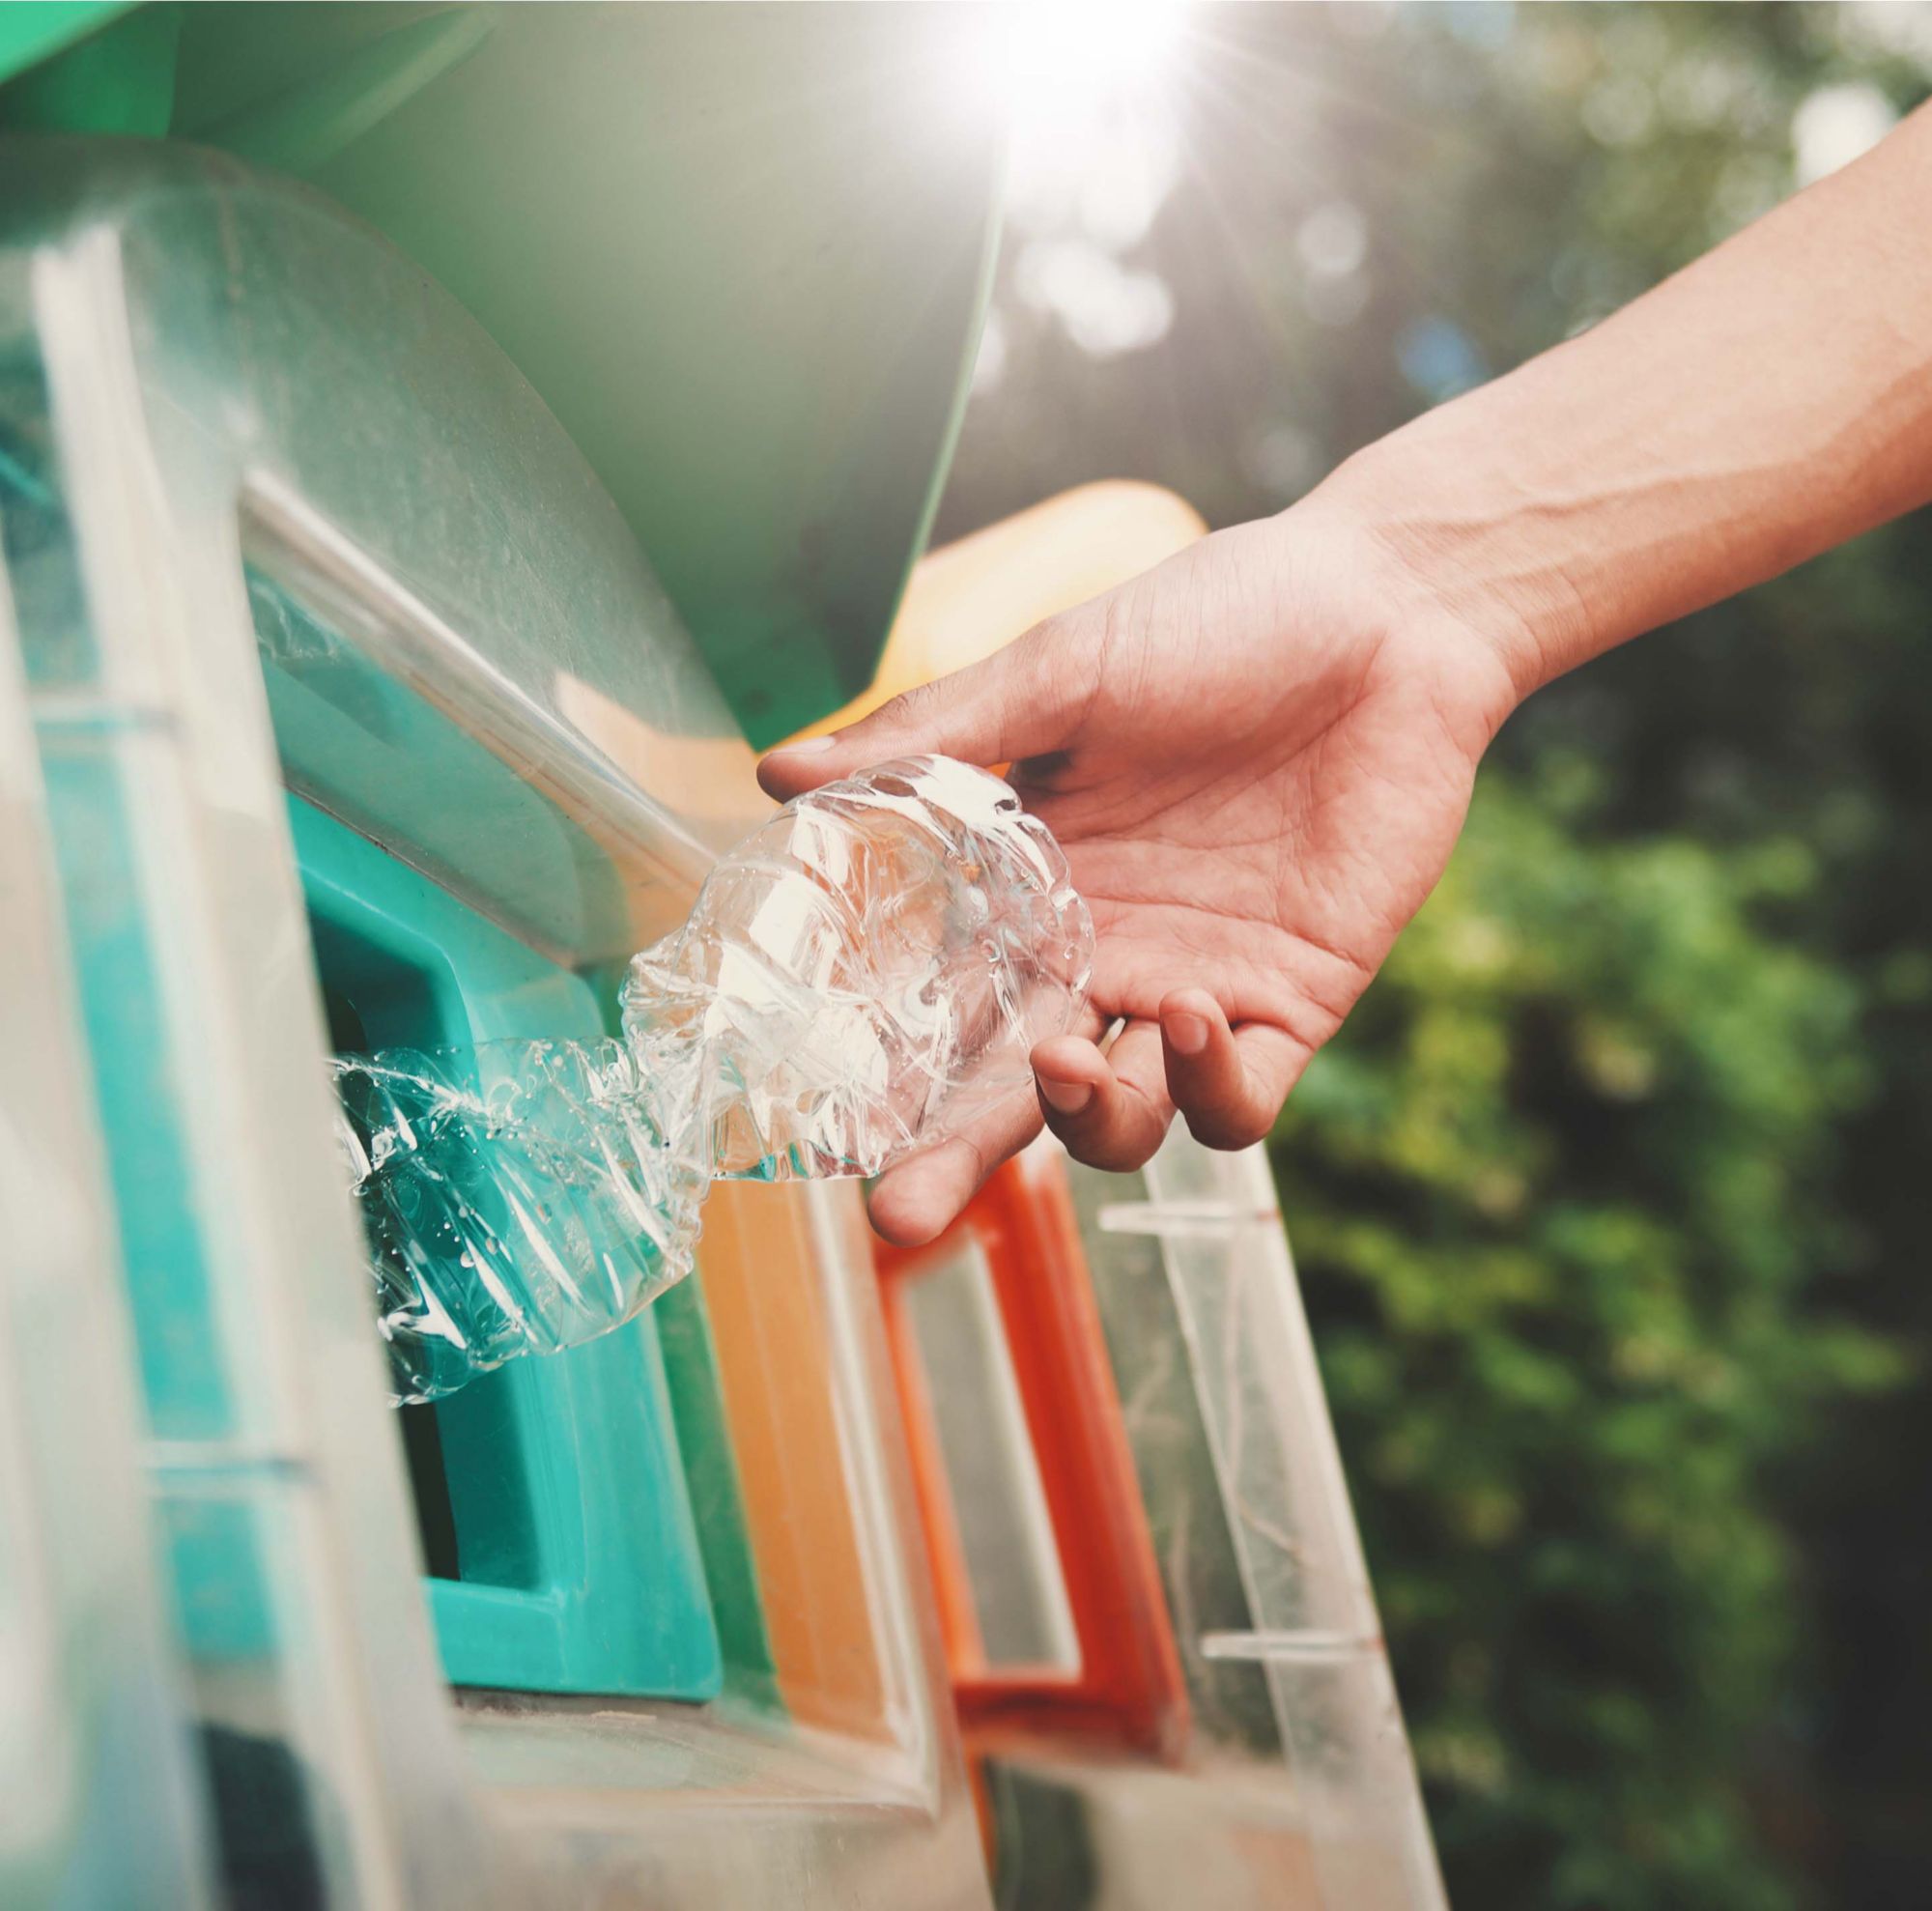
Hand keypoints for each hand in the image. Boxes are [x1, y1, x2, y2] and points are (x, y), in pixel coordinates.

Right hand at [759, 506, 1522, 1243]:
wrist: (1387, 611)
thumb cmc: (1218, 623)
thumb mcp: (1059, 675)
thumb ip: (932, 739)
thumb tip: (776, 776)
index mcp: (1029, 889)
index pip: (936, 999)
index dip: (882, 1064)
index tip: (819, 1114)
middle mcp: (1099, 956)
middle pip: (1008, 1092)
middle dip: (949, 1159)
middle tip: (897, 1215)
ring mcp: (1191, 991)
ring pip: (1117, 1120)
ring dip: (1079, 1120)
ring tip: (1058, 1059)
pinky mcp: (1291, 1005)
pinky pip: (1238, 1099)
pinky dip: (1204, 1083)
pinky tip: (1185, 1011)